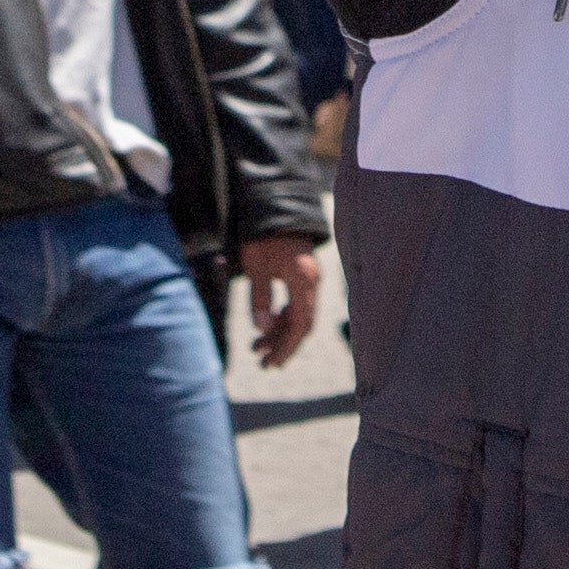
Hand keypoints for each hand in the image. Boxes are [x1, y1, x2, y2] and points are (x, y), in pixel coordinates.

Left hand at [241, 232, 327, 369]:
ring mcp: (309, 278)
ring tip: (256, 347)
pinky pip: (297, 303)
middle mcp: (311, 282)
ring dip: (279, 332)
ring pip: (298, 315)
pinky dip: (283, 317)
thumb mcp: (256, 267)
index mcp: (303, 281)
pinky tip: (267, 326)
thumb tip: (262, 328)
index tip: (273, 363)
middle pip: (301, 324)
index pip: (301, 325)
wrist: (274, 205)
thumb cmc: (262, 235)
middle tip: (263, 363)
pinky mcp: (303, 275)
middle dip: (282, 345)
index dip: (287, 347)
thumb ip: (260, 298)